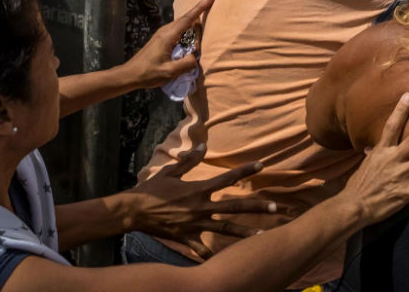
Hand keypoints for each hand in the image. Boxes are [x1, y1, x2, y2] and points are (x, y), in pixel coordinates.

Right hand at [118, 149, 280, 252]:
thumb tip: (204, 144)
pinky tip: (225, 263)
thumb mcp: (171, 171)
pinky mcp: (187, 238)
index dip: (244, 171)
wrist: (133, 211)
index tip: (262, 166)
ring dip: (245, 232)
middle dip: (255, 207)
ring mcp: (195, 225)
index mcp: (198, 189)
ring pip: (225, 229)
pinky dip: (213, 256)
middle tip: (275, 207)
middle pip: (233, 207)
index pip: (226, 178)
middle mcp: (200, 207)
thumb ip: (190, 159)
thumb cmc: (152, 189)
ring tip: (263, 235)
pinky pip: (202, 250)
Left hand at [123, 0, 213, 90]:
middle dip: (198, 22)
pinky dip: (186, 34)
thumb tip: (196, 56)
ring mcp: (162, 34)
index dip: (200, 7)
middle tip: (203, 39)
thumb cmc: (148, 73)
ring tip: (197, 42)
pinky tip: (188, 44)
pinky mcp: (160, 39)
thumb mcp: (170, 72)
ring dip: (192, 30)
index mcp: (168, 36)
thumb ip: (186, 64)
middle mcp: (165, 31)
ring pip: (182, 26)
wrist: (130, 74)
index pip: (187, 18)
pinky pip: (177, 31)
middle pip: (186, 20)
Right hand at [339, 94, 408, 225]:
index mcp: (382, 151)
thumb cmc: (359, 184)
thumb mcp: (366, 164)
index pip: (391, 126)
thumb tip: (373, 147)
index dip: (400, 111)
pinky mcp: (406, 192)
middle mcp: (393, 159)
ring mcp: (401, 175)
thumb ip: (374, 154)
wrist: (354, 205)